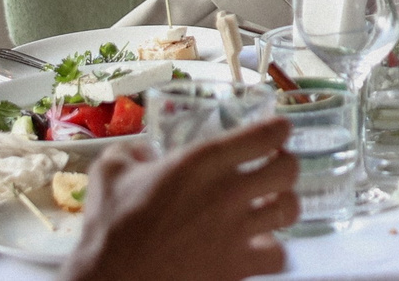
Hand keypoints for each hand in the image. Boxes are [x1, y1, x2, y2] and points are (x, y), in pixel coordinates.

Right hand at [66, 118, 298, 280]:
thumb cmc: (108, 228)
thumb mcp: (108, 174)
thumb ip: (129, 153)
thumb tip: (142, 152)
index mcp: (203, 161)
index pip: (269, 134)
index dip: (277, 131)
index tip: (271, 136)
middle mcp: (228, 191)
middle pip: (290, 169)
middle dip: (283, 167)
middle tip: (269, 171)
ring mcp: (237, 231)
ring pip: (291, 209)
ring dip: (282, 206)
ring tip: (268, 207)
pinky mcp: (237, 266)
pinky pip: (280, 255)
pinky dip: (274, 251)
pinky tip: (257, 247)